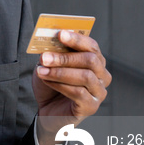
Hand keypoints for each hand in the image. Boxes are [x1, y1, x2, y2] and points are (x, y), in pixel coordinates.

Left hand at [33, 30, 110, 144]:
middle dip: (66, 57)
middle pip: (90, 60)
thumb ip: (52, 53)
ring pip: (85, 77)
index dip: (77, 39)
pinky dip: (60, 85)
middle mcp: (102, 75)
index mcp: (94, 61)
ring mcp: (99, 92)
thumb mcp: (49, 65)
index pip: (92, 46)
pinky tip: (47, 82)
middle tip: (45, 57)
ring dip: (60, 72)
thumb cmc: (51, 85)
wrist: (47, 111)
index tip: (60, 34)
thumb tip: (49, 40)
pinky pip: (79, 93)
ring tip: (41, 71)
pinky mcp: (91, 106)